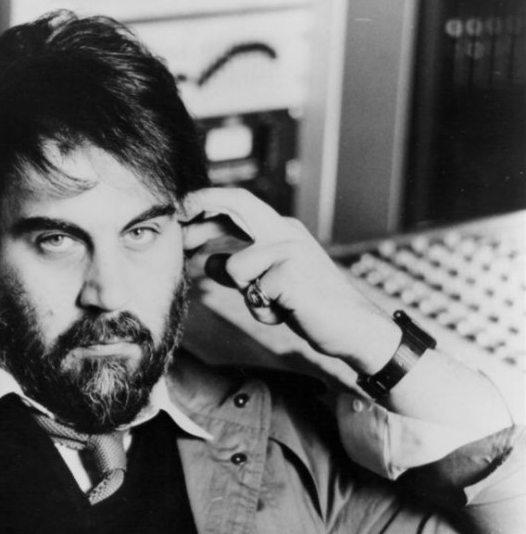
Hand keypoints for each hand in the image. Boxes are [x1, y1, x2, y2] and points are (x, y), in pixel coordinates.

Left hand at [178, 188, 400, 374]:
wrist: (356, 330)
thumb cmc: (311, 307)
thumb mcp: (269, 284)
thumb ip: (240, 270)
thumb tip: (207, 262)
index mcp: (282, 231)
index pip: (239, 205)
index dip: (207, 203)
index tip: (180, 210)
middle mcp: (286, 232)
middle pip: (239, 203)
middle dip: (202, 205)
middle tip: (176, 217)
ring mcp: (290, 250)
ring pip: (236, 266)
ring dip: (247, 295)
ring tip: (277, 306)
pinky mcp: (291, 273)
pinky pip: (252, 295)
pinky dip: (263, 313)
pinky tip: (288, 315)